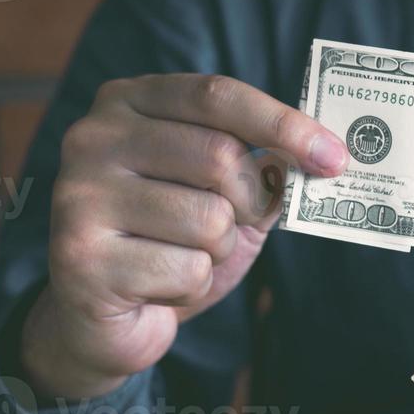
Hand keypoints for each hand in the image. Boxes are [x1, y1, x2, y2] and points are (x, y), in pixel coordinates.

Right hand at [22, 74, 347, 401]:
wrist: (102, 319)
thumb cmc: (171, 243)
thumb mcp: (223, 194)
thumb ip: (264, 167)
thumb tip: (323, 155)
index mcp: (127, 103)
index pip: (217, 95)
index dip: (283, 124)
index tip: (335, 157)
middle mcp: (92, 139)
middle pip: (219, 156)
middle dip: (250, 201)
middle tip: (234, 223)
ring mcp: (78, 196)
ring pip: (209, 219)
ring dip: (218, 250)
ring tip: (180, 255)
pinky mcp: (80, 258)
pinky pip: (188, 270)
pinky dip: (192, 287)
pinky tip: (156, 286)